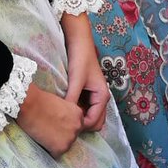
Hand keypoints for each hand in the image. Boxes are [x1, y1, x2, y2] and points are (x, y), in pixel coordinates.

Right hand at [16, 83, 83, 156]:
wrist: (29, 105)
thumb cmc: (40, 100)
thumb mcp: (60, 103)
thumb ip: (66, 114)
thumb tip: (63, 122)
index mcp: (78, 114)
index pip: (75, 126)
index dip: (64, 125)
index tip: (56, 124)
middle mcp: (78, 127)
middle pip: (71, 136)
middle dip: (61, 135)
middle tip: (48, 129)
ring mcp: (70, 139)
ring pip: (64, 146)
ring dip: (55, 143)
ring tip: (43, 134)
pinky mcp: (60, 148)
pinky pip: (55, 154)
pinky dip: (48, 150)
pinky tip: (41, 140)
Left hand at [62, 13, 109, 132]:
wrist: (79, 42)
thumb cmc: (80, 59)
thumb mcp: (75, 79)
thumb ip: (72, 98)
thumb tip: (65, 117)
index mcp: (102, 96)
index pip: (94, 121)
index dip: (81, 126)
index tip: (67, 125)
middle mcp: (101, 98)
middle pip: (95, 122)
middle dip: (83, 125)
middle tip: (66, 124)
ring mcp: (95, 96)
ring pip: (90, 116)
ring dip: (80, 118)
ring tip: (64, 118)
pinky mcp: (88, 92)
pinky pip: (84, 108)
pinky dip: (77, 111)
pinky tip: (65, 109)